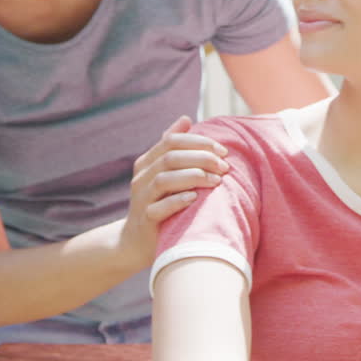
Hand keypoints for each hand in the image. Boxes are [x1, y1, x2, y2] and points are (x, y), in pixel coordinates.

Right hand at [120, 117, 228, 267]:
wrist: (136, 241)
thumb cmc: (159, 202)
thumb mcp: (163, 173)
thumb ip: (173, 148)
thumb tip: (185, 119)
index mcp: (147, 162)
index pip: (171, 141)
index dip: (198, 142)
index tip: (223, 151)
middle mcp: (141, 178)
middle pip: (170, 158)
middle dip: (201, 158)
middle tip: (224, 166)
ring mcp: (141, 199)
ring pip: (164, 180)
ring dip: (193, 177)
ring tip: (216, 180)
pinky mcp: (145, 220)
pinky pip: (159, 208)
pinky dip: (178, 200)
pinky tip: (195, 197)